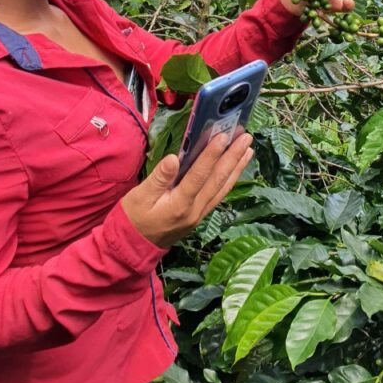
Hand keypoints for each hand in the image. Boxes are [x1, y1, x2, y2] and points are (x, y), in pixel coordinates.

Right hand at [121, 132, 253, 247]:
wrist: (134, 246)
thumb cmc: (134, 218)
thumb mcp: (139, 196)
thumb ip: (158, 178)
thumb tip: (174, 158)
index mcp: (179, 204)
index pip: (199, 175)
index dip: (212, 155)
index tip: (223, 136)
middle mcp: (195, 210)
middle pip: (217, 180)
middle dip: (233, 157)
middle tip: (246, 137)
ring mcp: (200, 214)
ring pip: (222, 188)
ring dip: (236, 167)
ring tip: (248, 149)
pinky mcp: (200, 215)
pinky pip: (219, 195)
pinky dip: (230, 180)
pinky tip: (236, 169)